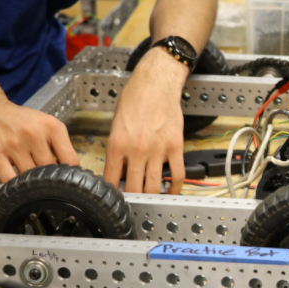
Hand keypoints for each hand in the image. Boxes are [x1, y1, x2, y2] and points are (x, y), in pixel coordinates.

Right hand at [0, 96, 78, 182]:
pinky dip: (15, 185)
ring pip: (30, 177)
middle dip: (51, 178)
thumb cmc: (27, 121)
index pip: (70, 158)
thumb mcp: (50, 125)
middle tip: (50, 182)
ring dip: (33, 182)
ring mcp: (14, 145)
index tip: (68, 179)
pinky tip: (18, 183)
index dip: (71, 173)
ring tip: (34, 180)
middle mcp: (34, 136)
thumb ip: (61, 145)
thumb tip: (71, 170)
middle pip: (49, 169)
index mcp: (52, 128)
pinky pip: (9, 179)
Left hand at [104, 48, 186, 193]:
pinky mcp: (175, 146)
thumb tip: (120, 171)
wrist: (156, 84)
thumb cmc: (135, 99)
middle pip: (134, 188)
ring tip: (150, 200)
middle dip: (133, 199)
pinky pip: (177, 175)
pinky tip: (171, 192)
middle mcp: (137, 150)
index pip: (112, 181)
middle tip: (133, 203)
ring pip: (155, 186)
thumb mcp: (116, 125)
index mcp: (117, 144)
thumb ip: (117, 149)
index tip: (115, 200)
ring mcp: (158, 149)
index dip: (112, 195)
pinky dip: (174, 188)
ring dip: (152, 197)